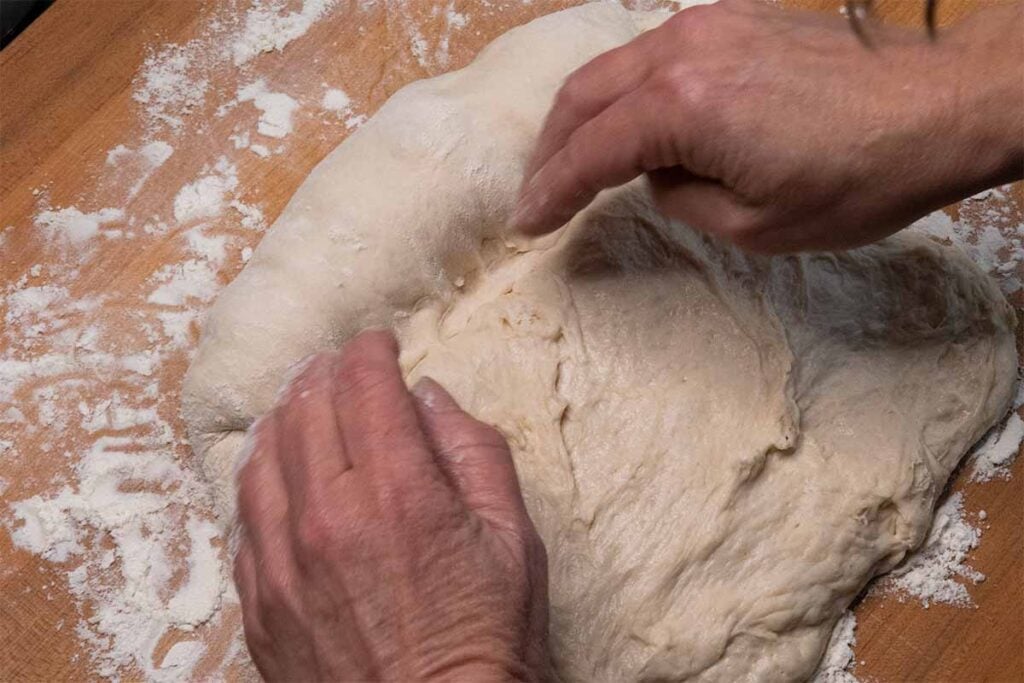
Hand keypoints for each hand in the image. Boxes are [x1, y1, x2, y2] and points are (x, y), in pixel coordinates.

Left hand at [233, 330, 549, 681]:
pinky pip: (244, 515)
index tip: (381, 344)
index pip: (365, 384)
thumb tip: (430, 398)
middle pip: (307, 406)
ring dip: (285, 413)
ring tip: (304, 401)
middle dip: (327, 371)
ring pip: (262, 453)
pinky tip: (276, 468)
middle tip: (344, 366)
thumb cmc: (486, 638)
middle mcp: (331, 516)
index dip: (371, 349)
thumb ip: (474, 452)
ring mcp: (285, 560)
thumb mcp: (514, 538)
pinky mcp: (262, 599)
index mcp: (399, 492)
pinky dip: (259, 474)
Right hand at [512, 0, 1022, 252]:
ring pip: (612, 68)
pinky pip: (651, 52)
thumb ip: (681, 199)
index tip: (527, 222)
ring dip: (582, 115)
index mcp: (684, 106)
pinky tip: (624, 117)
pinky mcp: (734, 19)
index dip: (550, 191)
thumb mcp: (755, 226)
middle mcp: (684, 51)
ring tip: (569, 159)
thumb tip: (659, 174)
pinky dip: (623, 89)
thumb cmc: (857, 177)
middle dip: (550, 149)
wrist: (938, 107)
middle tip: (536, 192)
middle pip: (583, 97)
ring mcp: (708, 25)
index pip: (589, 152)